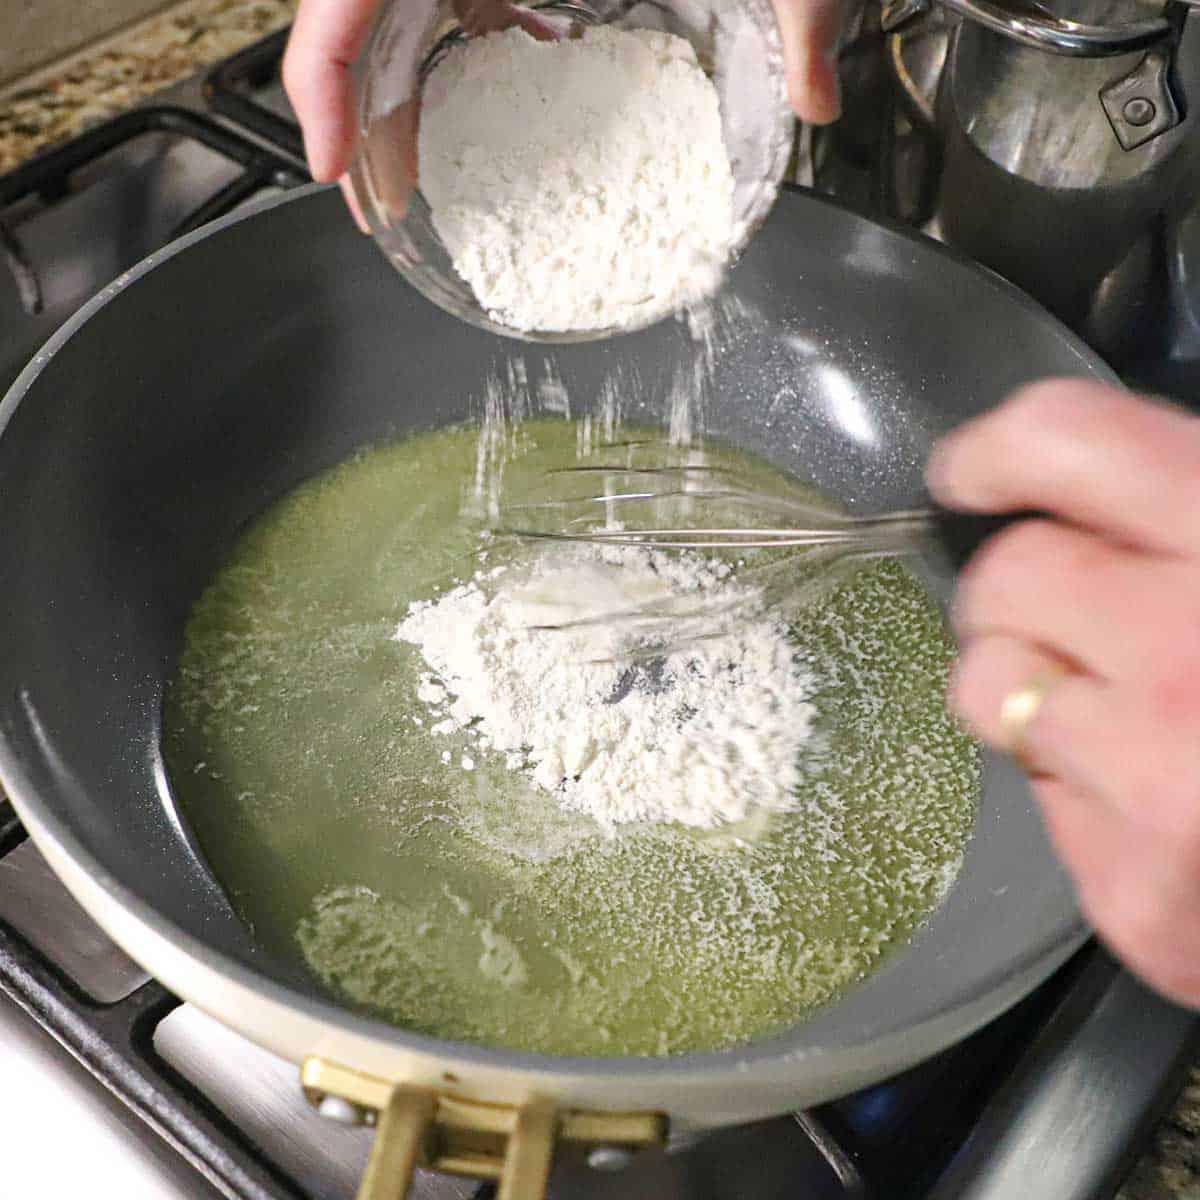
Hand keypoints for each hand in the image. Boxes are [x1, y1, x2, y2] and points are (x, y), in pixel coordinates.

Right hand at [282, 0, 844, 225]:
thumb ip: (803, 9)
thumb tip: (821, 101)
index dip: (320, 83)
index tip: (334, 170)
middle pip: (359, 7)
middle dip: (361, 106)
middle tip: (386, 193)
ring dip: (407, 72)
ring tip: (427, 156)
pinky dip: (474, 19)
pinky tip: (526, 53)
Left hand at [927, 379, 1199, 1007]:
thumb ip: (1194, 512)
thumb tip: (1088, 485)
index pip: (1069, 444)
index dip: (1002, 449)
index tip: (972, 470)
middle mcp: (1196, 660)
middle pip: (1003, 577)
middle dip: (1029, 589)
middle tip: (1089, 613)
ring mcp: (1160, 789)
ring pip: (984, 689)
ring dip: (1032, 687)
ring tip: (1134, 709)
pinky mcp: (1134, 895)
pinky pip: (1034, 796)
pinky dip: (1079, 785)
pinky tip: (1167, 798)